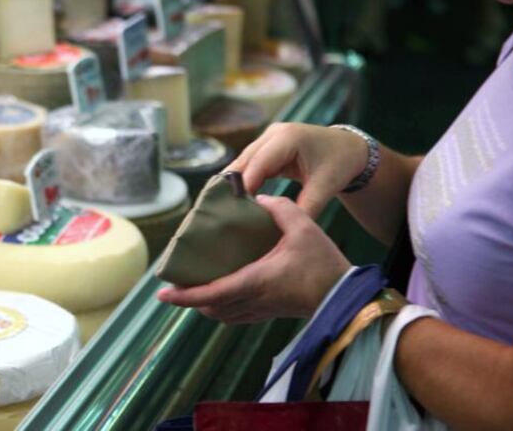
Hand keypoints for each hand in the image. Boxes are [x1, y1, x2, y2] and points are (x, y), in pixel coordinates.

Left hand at [156, 195, 349, 322]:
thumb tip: (258, 197)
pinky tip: (224, 293)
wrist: (348, 297)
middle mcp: (255, 300)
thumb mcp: (303, 226)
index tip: (163, 293)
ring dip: (205, 305)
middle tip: (175, 286)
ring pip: (223, 315)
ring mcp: (263, 310)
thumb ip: (280, 207)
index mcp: (256, 280)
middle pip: (211, 307)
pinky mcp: (272, 313)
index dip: (185, 295)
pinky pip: (238, 315)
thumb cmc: (324, 263)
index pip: (211, 293)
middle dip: (190, 300)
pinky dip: (223, 308)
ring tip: (194, 289)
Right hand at [228, 123, 368, 217]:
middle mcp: (274, 134)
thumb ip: (306, 207)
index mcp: (288, 138)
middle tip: (222, 210)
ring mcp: (268, 138)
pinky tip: (234, 198)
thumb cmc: (339, 165)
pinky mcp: (266, 146)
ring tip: (224, 207)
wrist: (348, 148)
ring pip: (242, 161)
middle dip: (233, 184)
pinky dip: (242, 180)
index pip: (259, 163)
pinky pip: (249, 163)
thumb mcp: (325, 187)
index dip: (244, 184)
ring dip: (234, 182)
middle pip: (244, 160)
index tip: (234, 207)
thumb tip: (284, 229)